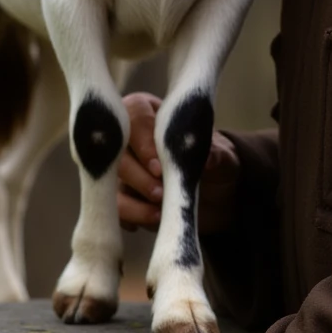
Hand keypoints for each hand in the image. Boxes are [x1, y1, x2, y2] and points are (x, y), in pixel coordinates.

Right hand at [118, 92, 240, 234]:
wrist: (216, 193)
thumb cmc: (215, 161)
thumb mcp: (222, 155)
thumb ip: (215, 154)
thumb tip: (208, 158)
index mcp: (151, 112)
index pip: (135, 114)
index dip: (143, 142)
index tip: (159, 168)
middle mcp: (129, 137)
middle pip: (115, 151)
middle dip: (137, 176)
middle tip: (160, 193)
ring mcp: (121, 168)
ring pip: (109, 182)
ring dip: (132, 202)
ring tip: (159, 213)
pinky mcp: (122, 195)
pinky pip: (113, 208)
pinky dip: (131, 218)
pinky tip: (152, 221)